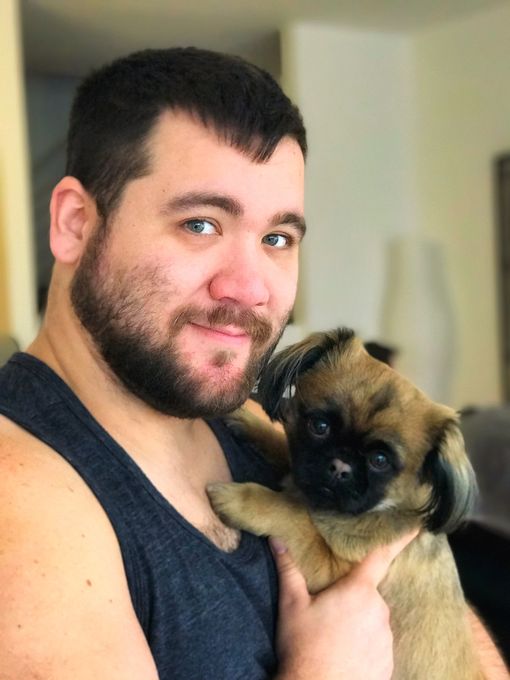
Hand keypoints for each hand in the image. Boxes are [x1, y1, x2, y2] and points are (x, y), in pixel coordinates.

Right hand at [271, 532, 416, 679]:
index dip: (399, 539)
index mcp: (359, 591)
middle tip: (329, 611)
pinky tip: (345, 653)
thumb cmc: (304, 648)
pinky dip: (365, 645)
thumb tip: (277, 540)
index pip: (381, 557)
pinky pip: (378, 644)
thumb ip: (289, 570)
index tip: (416, 525)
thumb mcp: (292, 606)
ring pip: (374, 619)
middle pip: (369, 593)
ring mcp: (386, 639)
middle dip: (353, 597)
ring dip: (359, 622)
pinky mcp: (389, 663)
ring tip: (334, 637)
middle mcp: (379, 611)